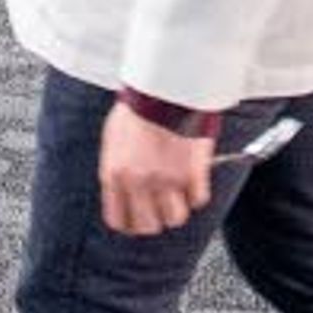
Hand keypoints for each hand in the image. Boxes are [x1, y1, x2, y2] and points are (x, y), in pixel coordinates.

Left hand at [98, 104, 213, 236]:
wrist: (165, 87)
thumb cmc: (138, 107)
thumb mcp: (113, 140)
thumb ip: (117, 169)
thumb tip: (122, 191)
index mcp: (114, 175)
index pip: (119, 220)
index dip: (130, 222)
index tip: (137, 220)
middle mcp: (139, 183)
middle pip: (148, 226)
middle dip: (155, 218)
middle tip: (161, 205)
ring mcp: (167, 180)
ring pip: (175, 218)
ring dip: (178, 207)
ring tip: (179, 192)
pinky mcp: (193, 174)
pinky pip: (198, 200)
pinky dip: (197, 192)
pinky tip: (194, 178)